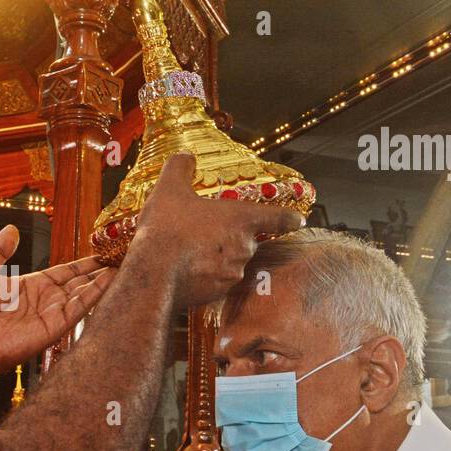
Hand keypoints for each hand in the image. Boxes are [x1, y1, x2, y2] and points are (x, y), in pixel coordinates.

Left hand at [0, 224, 115, 378]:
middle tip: (122, 258)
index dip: (84, 264)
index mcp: (31, 286)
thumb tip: (11, 229)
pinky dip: (95, 295)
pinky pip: (78, 309)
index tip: (102, 254)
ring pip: (84, 295)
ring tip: (123, 266)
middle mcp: (45, 301)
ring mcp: (51, 314)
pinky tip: (109, 281)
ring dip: (103, 281)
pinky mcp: (53, 328)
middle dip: (100, 272)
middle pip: (80, 283)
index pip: (65, 273)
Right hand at [132, 153, 303, 305]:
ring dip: (218, 258)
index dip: (289, 217)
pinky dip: (206, 277)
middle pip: (248, 240)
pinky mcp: (218, 292)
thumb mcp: (169, 189)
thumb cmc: (166, 229)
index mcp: (241, 218)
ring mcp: (233, 272)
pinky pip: (217, 282)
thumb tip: (184, 157)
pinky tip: (185, 271)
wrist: (153, 273)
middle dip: (232, 237)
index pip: (279, 217)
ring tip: (190, 252)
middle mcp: (244, 246)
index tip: (297, 220)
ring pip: (232, 262)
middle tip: (206, 233)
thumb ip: (180, 168)